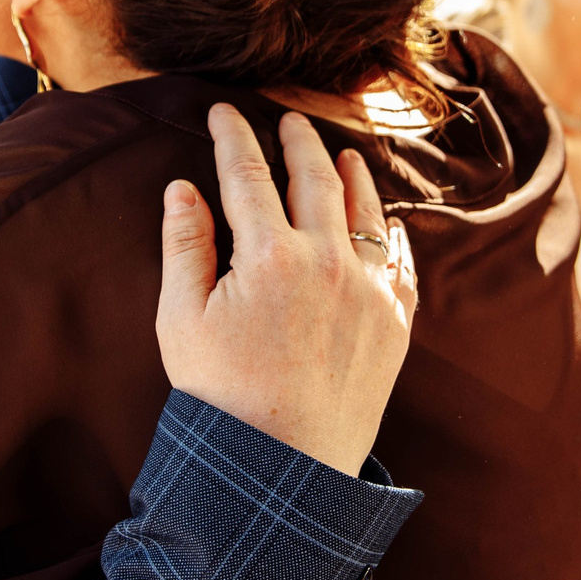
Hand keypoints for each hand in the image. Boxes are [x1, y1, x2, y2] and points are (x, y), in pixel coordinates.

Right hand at [155, 106, 417, 473]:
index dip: (233, 136)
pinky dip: (389, 230)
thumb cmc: (221, 398)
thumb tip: (182, 187)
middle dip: (298, 141)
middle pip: (314, 177)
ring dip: (352, 175)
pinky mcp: (395, 320)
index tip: (223, 111)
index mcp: (268, 254)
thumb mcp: (182, 320)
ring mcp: (369, 289)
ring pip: (365, 210)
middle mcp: (327, 260)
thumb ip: (184, 246)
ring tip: (343, 154)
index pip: (247, 174)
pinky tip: (383, 220)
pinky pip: (398, 258)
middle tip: (287, 119)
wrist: (285, 467)